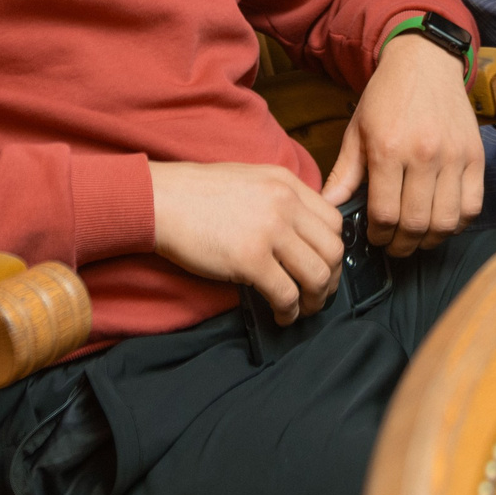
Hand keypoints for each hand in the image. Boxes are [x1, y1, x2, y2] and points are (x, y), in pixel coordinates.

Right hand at [151, 162, 342, 325]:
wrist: (161, 199)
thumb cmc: (198, 193)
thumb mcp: (250, 179)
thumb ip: (280, 198)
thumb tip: (301, 231)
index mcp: (287, 182)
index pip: (334, 220)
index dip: (334, 250)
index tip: (325, 266)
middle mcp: (285, 203)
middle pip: (333, 250)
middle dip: (331, 279)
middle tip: (318, 294)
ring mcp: (269, 231)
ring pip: (317, 275)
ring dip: (315, 300)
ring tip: (302, 309)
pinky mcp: (250, 259)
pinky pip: (287, 294)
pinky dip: (289, 311)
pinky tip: (280, 315)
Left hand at [323, 28, 483, 256]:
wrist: (425, 62)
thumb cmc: (386, 97)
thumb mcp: (357, 130)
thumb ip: (344, 173)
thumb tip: (327, 207)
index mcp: (388, 148)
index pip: (384, 213)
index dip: (378, 234)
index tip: (374, 236)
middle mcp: (424, 154)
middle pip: (415, 223)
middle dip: (401, 244)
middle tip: (394, 245)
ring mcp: (454, 156)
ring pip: (446, 221)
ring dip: (429, 239)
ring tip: (417, 237)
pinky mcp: (476, 156)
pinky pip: (472, 206)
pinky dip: (457, 223)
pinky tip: (442, 221)